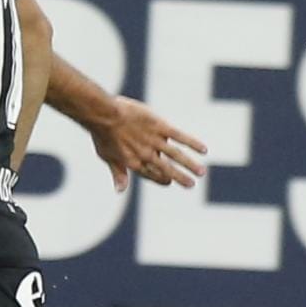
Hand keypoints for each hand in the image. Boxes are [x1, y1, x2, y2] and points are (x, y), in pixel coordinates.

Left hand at [91, 96, 206, 190]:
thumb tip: (120, 191)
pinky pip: (179, 136)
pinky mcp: (159, 126)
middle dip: (180, 177)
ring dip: (190, 165)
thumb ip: (118, 173)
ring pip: (176, 155)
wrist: (105, 115)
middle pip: (167, 169)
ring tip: (201, 173)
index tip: (168, 181)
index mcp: (134, 163)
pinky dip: (192, 143)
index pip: (151, 175)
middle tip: (191, 185)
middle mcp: (147, 155)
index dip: (160, 179)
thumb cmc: (102, 135)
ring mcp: (154, 141)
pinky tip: (203, 149)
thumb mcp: (107, 156)